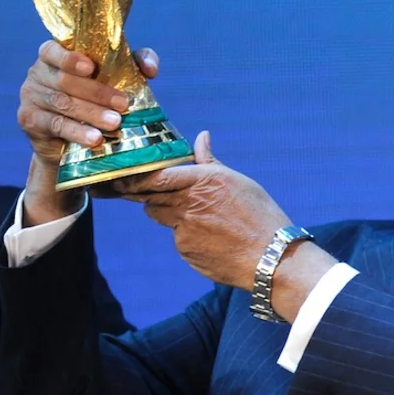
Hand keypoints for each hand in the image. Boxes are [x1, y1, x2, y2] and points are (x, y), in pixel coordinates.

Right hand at [16, 41, 157, 222]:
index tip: (91, 68)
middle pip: (65, 81)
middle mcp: (38, 72)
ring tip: (115, 123)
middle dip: (97, 93)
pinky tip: (94, 139)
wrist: (70, 138)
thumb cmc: (97, 97)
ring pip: (62, 103)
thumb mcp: (116, 76)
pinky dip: (76, 131)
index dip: (70, 58)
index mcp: (54, 56)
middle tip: (123, 104)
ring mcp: (30, 96)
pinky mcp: (29, 119)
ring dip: (91, 114)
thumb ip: (135, 63)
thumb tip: (151, 69)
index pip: (54, 50)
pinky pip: (54, 124)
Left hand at [114, 131, 291, 291]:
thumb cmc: (261, 216)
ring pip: (161, 217)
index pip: (157, 176)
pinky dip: (188, 236)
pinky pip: (178, 239)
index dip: (135, 177)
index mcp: (205, 180)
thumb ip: (210, 162)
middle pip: (151, 197)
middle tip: (144, 194)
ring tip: (199, 217)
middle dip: (147, 195)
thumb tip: (201, 136)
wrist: (273, 258)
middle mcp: (190, 203)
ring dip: (169, 213)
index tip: (120, 176)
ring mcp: (185, 229)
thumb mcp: (238, 182)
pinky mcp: (186, 251)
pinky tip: (212, 239)